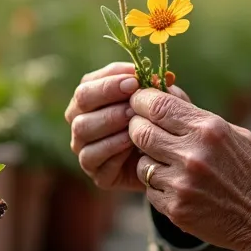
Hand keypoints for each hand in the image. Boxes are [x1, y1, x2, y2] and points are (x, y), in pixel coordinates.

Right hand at [66, 62, 189, 191]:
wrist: (168, 166)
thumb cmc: (162, 126)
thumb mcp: (164, 105)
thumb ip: (158, 90)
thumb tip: (157, 77)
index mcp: (92, 100)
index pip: (89, 82)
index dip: (110, 79)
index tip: (134, 80)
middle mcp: (81, 121)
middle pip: (81, 100)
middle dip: (108, 95)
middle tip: (133, 101)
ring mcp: (85, 148)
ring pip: (83, 127)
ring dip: (109, 120)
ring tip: (133, 120)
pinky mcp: (96, 173)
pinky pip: (93, 156)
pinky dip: (112, 147)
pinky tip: (131, 143)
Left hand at [128, 88, 250, 250]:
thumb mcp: (231, 133)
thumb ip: (194, 116)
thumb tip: (162, 93)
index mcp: (209, 129)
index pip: (157, 106)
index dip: (141, 100)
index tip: (140, 101)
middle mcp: (192, 154)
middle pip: (140, 131)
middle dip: (137, 127)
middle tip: (143, 128)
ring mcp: (181, 184)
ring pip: (142, 162)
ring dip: (150, 160)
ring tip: (169, 163)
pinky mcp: (175, 209)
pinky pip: (149, 189)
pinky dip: (158, 185)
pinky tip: (178, 185)